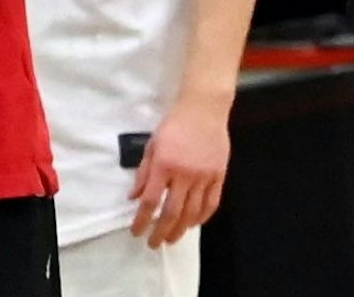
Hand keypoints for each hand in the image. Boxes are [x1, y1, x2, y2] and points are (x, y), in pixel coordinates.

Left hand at [129, 98, 229, 247]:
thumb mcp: (152, 146)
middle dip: (161, 231)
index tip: (136, 231)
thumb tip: (134, 197)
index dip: (142, 219)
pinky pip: (211, 204)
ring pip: (193, 212)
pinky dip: (202, 218)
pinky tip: (193, 224)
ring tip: (172, 238)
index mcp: (164, 165)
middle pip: (172, 212)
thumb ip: (143, 173)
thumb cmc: (174, 126)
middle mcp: (184, 174)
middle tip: (154, 243)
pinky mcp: (219, 176)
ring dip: (181, 229)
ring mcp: (204, 177)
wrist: (204, 111)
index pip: (151, 200)